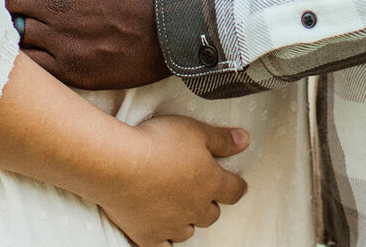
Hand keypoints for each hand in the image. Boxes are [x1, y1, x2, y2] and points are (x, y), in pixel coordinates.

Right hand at [95, 115, 248, 245]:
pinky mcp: (148, 235)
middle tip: (202, 191)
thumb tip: (245, 140)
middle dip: (209, 202)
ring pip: (188, 231)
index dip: (237, 186)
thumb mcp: (195, 130)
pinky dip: (165, 240)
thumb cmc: (159, 142)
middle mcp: (195, 208)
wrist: (120, 164)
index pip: (234, 190)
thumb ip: (222, 139)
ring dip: (187, 220)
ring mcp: (172, 225)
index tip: (238, 185)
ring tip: (179, 208)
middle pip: (211, 214)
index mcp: (210, 182)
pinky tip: (162, 232)